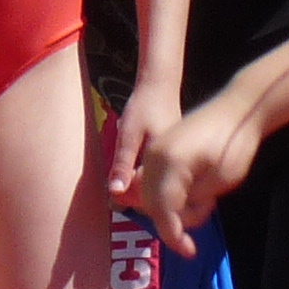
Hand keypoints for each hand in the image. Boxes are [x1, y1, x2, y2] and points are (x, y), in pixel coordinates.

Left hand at [103, 79, 181, 205]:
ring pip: (157, 182)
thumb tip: (115, 192)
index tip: (112, 202)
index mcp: (166, 161)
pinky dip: (146, 176)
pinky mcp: (173, 155)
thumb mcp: (127, 135)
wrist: (160, 86)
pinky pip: (159, 173)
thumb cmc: (144, 106)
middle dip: (135, 196)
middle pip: (155, 190)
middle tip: (113, 200)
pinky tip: (134, 173)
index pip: (148, 191)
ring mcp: (176, 159)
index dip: (129, 199)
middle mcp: (175, 163)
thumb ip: (122, 164)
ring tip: (122, 188)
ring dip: (140, 186)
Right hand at [141, 93, 260, 252]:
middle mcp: (153, 156)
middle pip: (151, 205)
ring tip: (205, 196)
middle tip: (207, 208)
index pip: (161, 210)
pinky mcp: (158, 150)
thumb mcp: (219, 182)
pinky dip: (171, 193)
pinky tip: (196, 189)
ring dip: (174, 206)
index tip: (189, 252)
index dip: (174, 235)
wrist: (237, 111)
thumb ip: (192, 202)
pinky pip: (154, 181)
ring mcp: (153, 151)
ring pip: (150, 195)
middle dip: (176, 219)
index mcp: (168, 164)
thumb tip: (176, 218)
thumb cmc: (235, 145)